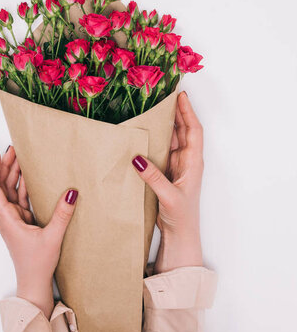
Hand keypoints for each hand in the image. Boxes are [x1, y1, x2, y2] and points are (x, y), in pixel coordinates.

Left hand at [0, 145, 77, 317]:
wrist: (34, 285)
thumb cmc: (37, 265)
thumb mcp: (52, 237)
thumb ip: (62, 214)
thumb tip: (71, 192)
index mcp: (6, 219)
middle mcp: (7, 217)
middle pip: (0, 186)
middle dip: (4, 166)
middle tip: (12, 148)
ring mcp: (14, 220)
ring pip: (10, 192)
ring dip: (13, 174)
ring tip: (19, 156)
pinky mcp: (23, 223)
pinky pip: (20, 199)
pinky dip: (23, 186)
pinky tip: (29, 176)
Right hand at [132, 91, 203, 272]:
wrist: (180, 236)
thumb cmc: (182, 218)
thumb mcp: (169, 197)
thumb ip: (154, 178)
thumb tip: (137, 157)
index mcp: (193, 162)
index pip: (193, 131)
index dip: (188, 112)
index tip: (181, 96)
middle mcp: (186, 160)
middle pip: (183, 130)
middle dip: (177, 111)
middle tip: (165, 95)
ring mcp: (176, 165)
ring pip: (172, 138)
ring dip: (166, 123)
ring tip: (155, 107)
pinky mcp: (166, 172)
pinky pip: (162, 149)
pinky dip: (156, 138)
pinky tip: (146, 132)